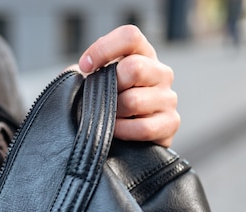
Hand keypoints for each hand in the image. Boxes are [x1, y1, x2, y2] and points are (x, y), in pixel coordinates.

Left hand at [74, 25, 179, 146]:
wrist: (122, 141)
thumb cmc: (105, 105)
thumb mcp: (95, 82)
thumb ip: (87, 72)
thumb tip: (74, 74)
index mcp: (142, 55)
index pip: (129, 36)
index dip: (103, 49)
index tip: (84, 68)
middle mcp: (160, 72)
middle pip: (134, 68)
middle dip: (110, 87)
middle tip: (102, 99)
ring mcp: (168, 97)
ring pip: (134, 100)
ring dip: (113, 113)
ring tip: (110, 118)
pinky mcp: (171, 123)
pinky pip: (143, 127)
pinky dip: (123, 131)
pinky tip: (117, 131)